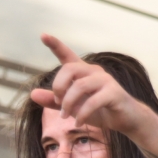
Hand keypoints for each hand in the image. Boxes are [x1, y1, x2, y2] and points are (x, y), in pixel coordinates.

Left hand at [30, 34, 147, 135]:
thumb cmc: (99, 111)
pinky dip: (82, 114)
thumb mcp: (73, 107)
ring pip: (79, 86)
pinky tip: (78, 122)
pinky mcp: (114, 93)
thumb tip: (32, 94)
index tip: (43, 35)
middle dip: (58, 87)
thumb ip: (53, 101)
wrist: (125, 120)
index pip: (67, 55)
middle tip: (58, 104)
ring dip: (68, 104)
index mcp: (83, 72)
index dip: (55, 45)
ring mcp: (105, 81)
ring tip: (66, 117)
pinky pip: (93, 101)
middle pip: (69, 69)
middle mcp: (94, 71)